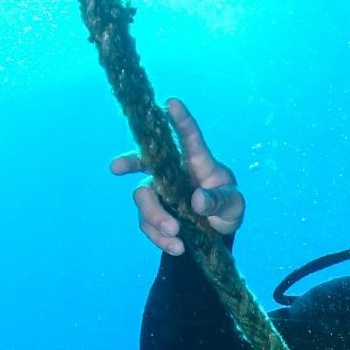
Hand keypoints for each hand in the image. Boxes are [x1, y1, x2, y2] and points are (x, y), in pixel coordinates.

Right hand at [109, 98, 244, 255]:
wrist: (217, 233)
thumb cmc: (227, 208)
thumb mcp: (234, 207)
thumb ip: (221, 202)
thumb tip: (198, 201)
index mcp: (198, 162)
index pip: (190, 138)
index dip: (181, 120)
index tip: (171, 102)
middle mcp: (173, 171)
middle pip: (145, 161)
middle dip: (128, 160)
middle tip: (115, 166)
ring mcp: (160, 191)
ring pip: (142, 197)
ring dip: (155, 217)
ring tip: (175, 233)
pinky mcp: (154, 212)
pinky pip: (147, 224)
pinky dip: (160, 237)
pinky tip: (177, 247)